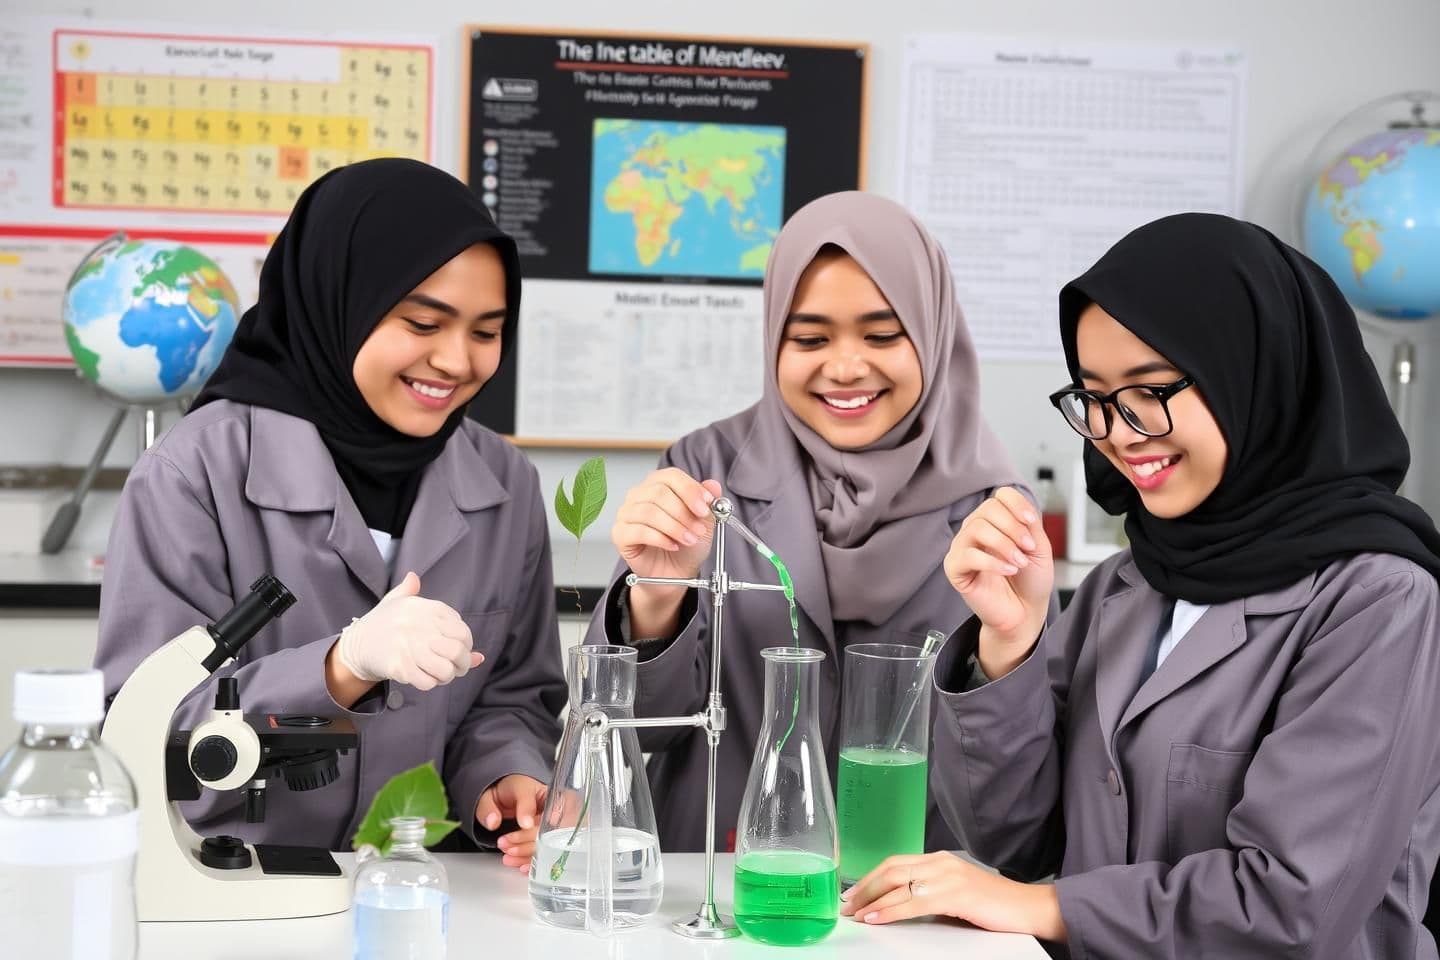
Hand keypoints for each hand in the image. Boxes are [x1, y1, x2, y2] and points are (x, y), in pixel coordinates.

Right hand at [334, 572, 482, 690]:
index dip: (467, 645)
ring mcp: (408, 646)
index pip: (463, 631)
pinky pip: (428, 682)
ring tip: (441, 674)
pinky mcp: (399, 666)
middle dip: (463, 664)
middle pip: (458, 651)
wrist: (357, 643)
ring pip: (446, 670)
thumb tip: (479, 653)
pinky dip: (431, 683)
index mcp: (426, 608)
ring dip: (448, 676)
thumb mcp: (410, 606)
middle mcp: (418, 625)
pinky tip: (425, 678)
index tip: (461, 650)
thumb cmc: (388, 624)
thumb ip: (444, 619)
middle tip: (458, 668)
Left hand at [476, 774, 547, 871]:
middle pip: (546, 824)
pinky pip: (544, 852)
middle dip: (526, 837)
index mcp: (535, 790)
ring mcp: (550, 825)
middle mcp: (548, 807)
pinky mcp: (546, 840)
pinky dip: (534, 861)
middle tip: (505, 843)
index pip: (538, 799)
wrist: (504, 802)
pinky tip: (523, 866)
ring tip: (508, 854)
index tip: (525, 824)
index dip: (532, 812)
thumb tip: (493, 822)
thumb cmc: (501, 796)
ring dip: (527, 852)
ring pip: (546, 841)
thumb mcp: (489, 797)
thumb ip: (488, 808)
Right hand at [612, 468, 721, 580]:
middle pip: (659, 493)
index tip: (705, 507)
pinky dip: (660, 539)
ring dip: (674, 527)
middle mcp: (638, 495)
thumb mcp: (704, 521)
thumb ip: (708, 501)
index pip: (671, 476)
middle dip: (684, 513)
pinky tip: (673, 546)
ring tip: (689, 539)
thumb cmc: (686, 544)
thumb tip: (713, 486)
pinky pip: (638, 531)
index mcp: (658, 484)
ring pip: (649, 512)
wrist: (675, 572)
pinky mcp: (620, 534)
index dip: (690, 490)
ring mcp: (626, 514)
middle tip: (698, 529)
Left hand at [839, 851, 1065, 941]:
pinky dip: (890, 910)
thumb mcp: (957, 892)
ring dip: (871, 900)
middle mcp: (940, 862)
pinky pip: (913, 901)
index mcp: (939, 859)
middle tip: (845, 903)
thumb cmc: (995, 904)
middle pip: (890, 869)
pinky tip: (876, 917)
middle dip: (863, 887)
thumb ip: (931, 892)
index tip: (852, 892)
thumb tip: (900, 904)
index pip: (895, 863)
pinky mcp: (954, 894)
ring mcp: (947, 876)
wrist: (1027, 907)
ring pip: (897, 884)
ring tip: (854, 913)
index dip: (870, 877)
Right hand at [944, 487, 1052, 675]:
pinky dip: (993, 562)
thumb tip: (1020, 509)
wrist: (1025, 612)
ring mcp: (962, 548)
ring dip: (1004, 545)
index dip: (1017, 504)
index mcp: (995, 521)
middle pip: (988, 509)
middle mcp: (976, 530)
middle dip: (1014, 527)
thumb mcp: (1038, 547)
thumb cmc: (1030, 581)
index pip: (1000, 496)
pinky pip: (968, 555)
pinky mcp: (955, 568)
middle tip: (1027, 548)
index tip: (1032, 521)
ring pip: (977, 528)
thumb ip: (1029, 524)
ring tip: (1019, 562)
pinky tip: (1008, 571)